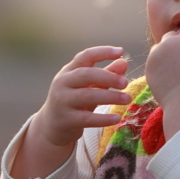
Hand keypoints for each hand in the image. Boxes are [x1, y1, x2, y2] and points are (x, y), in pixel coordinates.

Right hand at [10, 46, 129, 178]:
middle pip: (86, 74)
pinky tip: (117, 118)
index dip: (103, 52)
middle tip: (125, 83)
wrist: (52, 126)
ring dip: (110, 97)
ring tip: (127, 98)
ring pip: (87, 95)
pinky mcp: (66, 120)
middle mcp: (63, 83)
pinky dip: (103, 119)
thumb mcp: (89, 86)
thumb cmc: (74, 102)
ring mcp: (62, 101)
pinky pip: (87, 118)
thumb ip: (106, 75)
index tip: (120, 51)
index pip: (85, 56)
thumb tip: (124, 62)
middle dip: (108, 77)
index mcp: (69, 71)